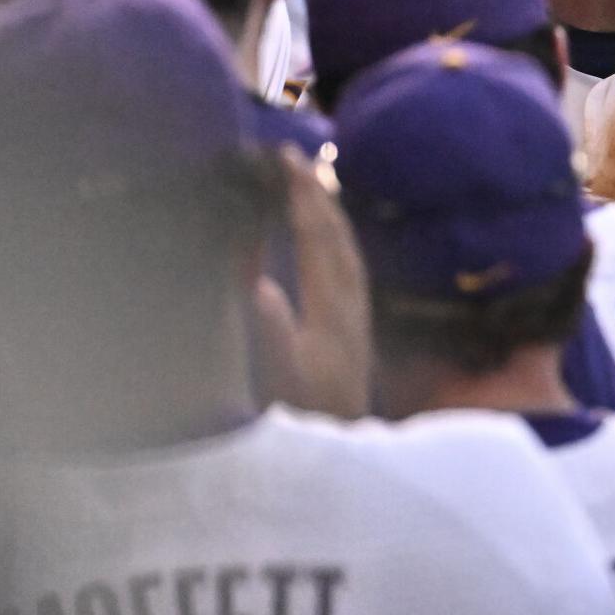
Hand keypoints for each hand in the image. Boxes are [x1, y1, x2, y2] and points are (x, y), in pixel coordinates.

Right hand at [252, 145, 370, 419]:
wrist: (345, 457)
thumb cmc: (305, 421)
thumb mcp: (281, 381)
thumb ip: (271, 334)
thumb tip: (257, 283)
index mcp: (331, 309)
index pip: (318, 237)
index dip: (301, 195)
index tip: (284, 158)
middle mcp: (351, 305)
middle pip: (337, 236)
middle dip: (316, 193)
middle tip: (294, 157)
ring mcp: (356, 317)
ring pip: (347, 250)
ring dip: (328, 213)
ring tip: (311, 185)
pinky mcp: (355, 331)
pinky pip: (348, 269)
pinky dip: (335, 242)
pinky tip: (326, 245)